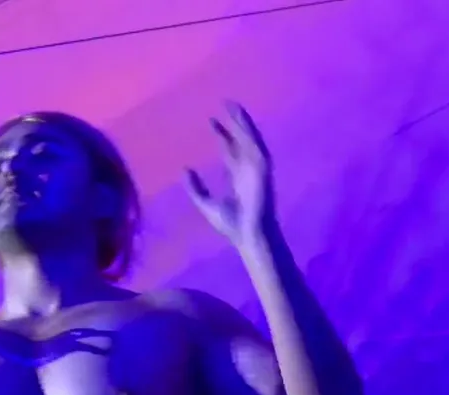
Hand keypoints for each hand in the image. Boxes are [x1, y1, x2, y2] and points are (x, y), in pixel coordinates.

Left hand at [184, 102, 276, 242]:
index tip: (211, 121)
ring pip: (250, 140)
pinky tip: (244, 123)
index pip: (229, 150)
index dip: (222, 135)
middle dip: (234, 123)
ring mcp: (256, 169)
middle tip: (225, 103)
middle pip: (240, 140)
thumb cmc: (231, 226)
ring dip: (244, 123)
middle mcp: (247, 170)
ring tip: (234, 106)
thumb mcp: (205, 204)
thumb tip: (185, 169)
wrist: (248, 236)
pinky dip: (252, 135)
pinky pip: (258, 148)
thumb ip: (195, 188)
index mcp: (236, 177)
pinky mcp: (262, 171)